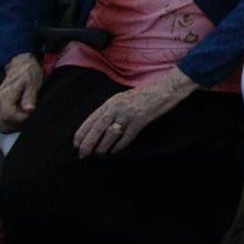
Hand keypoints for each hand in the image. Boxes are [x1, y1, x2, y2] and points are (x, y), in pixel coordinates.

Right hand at [0, 54, 41, 132]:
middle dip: (17, 125)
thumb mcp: (33, 83)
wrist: (21, 66)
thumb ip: (30, 98)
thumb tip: (28, 110)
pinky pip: (0, 122)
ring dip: (13, 126)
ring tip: (25, 117)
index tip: (31, 114)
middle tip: (29, 117)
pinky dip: (9, 123)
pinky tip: (19, 117)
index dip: (21, 120)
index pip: (8, 117)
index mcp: (4, 96)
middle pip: (2, 124)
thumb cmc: (28, 74)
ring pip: (0, 125)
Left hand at [73, 68, 195, 157]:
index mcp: (111, 101)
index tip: (76, 144)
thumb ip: (112, 109)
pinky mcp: (140, 120)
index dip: (82, 133)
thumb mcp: (124, 98)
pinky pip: (127, 136)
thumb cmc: (146, 94)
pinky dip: (119, 145)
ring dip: (102, 146)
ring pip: (110, 134)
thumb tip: (100, 125)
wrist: (166, 88)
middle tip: (83, 154)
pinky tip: (115, 152)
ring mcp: (128, 113)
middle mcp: (117, 107)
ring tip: (98, 155)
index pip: (91, 119)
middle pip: (98, 128)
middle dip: (88, 143)